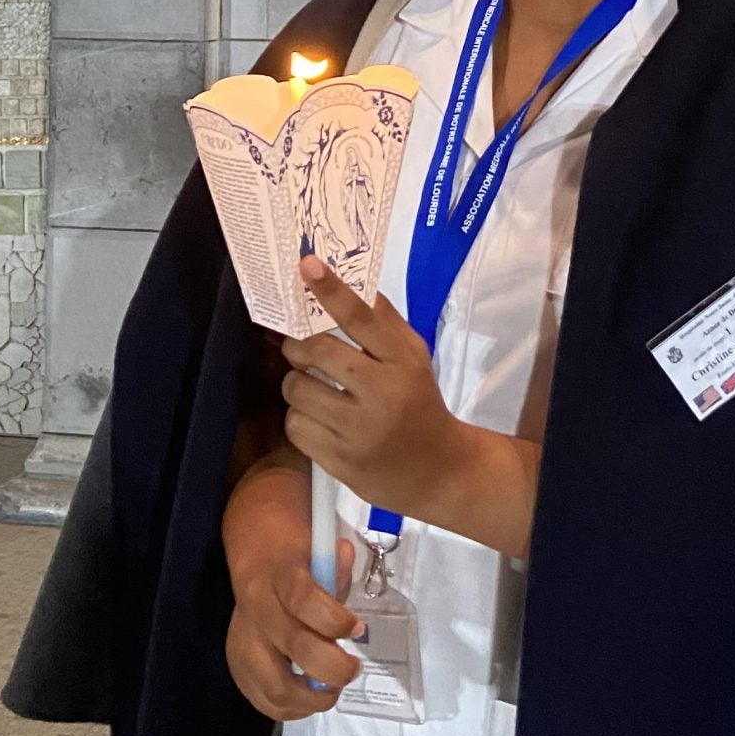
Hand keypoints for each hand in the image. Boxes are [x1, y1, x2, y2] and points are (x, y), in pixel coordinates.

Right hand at [223, 458, 364, 720]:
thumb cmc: (295, 557)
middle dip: (332, 668)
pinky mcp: (237, 666)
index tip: (358, 628)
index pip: (303, 600)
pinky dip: (292, 708)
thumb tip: (346, 557)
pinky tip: (310, 697)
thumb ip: (335, 565)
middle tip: (353, 669)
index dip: (334, 619)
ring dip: (312, 698)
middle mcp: (256, 612)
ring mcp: (242, 643)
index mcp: (278, 576)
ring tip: (332, 690)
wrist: (255, 556)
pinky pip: (263, 701)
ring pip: (274, 687)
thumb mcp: (316, 549)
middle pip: (293, 649)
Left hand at [282, 260, 470, 524]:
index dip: (331, 290)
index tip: (307, 265)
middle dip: (297, 345)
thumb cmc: (419, 402)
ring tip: (312, 387)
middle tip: (299, 346)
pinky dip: (299, 417)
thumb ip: (383, 323)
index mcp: (403, 362)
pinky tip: (318, 418)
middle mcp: (381, 394)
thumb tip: (345, 283)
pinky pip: (295, 426)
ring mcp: (358, 431)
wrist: (439, 470)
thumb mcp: (414, 358)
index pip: (361, 319)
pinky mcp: (339, 462)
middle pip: (317, 352)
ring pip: (297, 390)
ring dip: (296, 383)